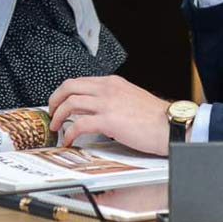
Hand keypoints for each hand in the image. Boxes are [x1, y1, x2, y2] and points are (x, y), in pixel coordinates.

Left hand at [48, 75, 177, 156]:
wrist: (171, 124)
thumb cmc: (155, 117)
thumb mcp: (130, 98)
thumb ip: (112, 99)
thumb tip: (97, 111)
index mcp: (113, 82)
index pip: (80, 81)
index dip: (64, 93)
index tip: (59, 103)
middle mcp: (107, 89)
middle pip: (69, 87)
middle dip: (55, 100)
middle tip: (51, 113)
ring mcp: (107, 103)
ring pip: (70, 103)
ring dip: (58, 116)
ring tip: (57, 127)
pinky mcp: (108, 121)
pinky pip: (79, 124)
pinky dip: (69, 132)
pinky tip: (69, 140)